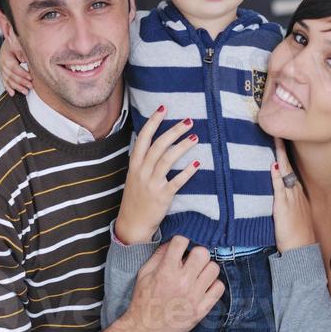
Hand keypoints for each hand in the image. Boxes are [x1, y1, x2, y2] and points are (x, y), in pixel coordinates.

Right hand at [0, 38, 32, 96]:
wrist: (9, 41)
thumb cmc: (15, 42)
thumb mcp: (18, 44)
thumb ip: (22, 52)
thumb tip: (26, 60)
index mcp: (6, 57)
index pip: (14, 68)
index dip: (22, 74)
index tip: (30, 77)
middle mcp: (2, 64)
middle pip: (11, 76)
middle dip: (21, 82)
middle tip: (31, 86)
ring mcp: (2, 69)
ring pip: (8, 80)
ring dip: (17, 87)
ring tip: (25, 91)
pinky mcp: (3, 72)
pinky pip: (4, 82)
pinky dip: (8, 88)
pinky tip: (12, 93)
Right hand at [115, 106, 199, 243]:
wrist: (133, 223)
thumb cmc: (136, 197)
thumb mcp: (135, 175)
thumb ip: (144, 159)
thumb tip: (157, 140)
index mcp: (135, 164)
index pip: (144, 137)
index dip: (153, 121)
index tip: (163, 108)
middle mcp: (142, 171)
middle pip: (159, 145)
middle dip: (174, 130)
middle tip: (189, 121)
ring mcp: (152, 183)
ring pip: (168, 159)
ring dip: (182, 146)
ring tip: (195, 137)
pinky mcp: (163, 196)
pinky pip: (177, 181)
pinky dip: (187, 171)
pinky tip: (197, 163)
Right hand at [123, 236, 224, 331]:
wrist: (145, 330)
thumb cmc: (143, 301)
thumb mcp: (144, 274)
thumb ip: (158, 256)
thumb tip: (173, 243)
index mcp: (166, 272)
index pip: (181, 242)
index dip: (181, 241)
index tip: (181, 246)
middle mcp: (182, 282)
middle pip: (203, 253)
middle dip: (197, 253)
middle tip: (192, 260)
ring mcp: (194, 296)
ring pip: (214, 268)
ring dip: (206, 268)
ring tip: (198, 273)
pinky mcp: (201, 309)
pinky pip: (219, 288)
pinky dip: (213, 284)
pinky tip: (204, 286)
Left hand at [271, 138, 316, 252]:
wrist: (302, 249)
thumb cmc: (297, 234)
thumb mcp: (294, 213)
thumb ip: (286, 200)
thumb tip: (279, 190)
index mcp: (297, 192)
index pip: (290, 168)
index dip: (284, 153)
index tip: (280, 137)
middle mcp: (295, 191)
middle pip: (288, 165)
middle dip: (283, 147)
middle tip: (278, 129)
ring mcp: (290, 197)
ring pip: (285, 171)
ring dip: (280, 154)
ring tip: (275, 137)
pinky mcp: (284, 206)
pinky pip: (279, 187)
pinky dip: (276, 175)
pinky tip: (272, 163)